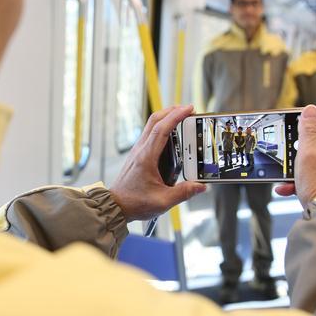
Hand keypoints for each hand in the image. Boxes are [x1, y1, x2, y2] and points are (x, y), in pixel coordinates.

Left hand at [109, 105, 206, 221]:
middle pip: (155, 120)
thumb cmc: (134, 203)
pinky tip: (171, 136)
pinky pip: (149, 135)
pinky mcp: (137, 155)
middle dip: (172, 110)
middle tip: (188, 109)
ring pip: (151, 126)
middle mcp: (140, 150)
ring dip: (166, 118)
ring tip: (181, 119)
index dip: (176, 116)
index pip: (161, 129)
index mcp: (146, 157)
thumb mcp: (162, 201)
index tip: (188, 109)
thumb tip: (200, 186)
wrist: (115, 206)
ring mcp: (137, 151)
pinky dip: (161, 129)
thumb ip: (184, 193)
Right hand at [275, 105, 315, 206]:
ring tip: (285, 176)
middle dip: (305, 148)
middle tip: (291, 150)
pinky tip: (287, 190)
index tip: (308, 120)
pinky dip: (300, 184)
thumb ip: (309, 129)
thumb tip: (311, 109)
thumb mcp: (309, 151)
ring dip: (299, 169)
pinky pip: (315, 183)